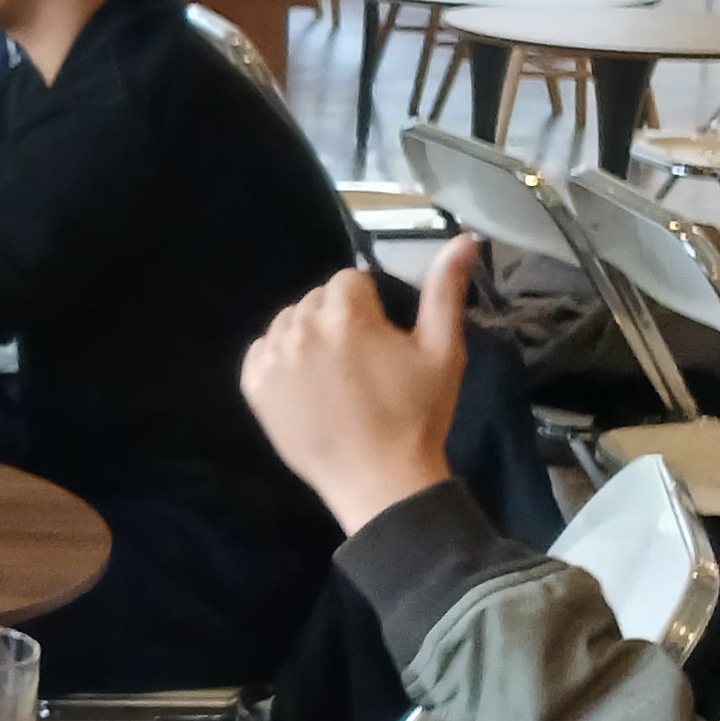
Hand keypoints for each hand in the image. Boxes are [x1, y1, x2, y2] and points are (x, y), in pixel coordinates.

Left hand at [239, 235, 473, 532]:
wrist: (379, 482)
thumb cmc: (418, 416)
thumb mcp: (443, 350)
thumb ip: (445, 289)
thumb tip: (465, 239)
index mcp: (346, 313)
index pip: (350, 281)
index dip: (371, 308)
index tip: (382, 342)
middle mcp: (301, 327)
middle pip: (317, 299)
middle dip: (338, 320)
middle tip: (361, 363)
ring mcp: (273, 358)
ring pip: (288, 322)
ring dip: (308, 337)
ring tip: (334, 376)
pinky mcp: (254, 387)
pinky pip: (262, 351)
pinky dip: (279, 361)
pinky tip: (305, 386)